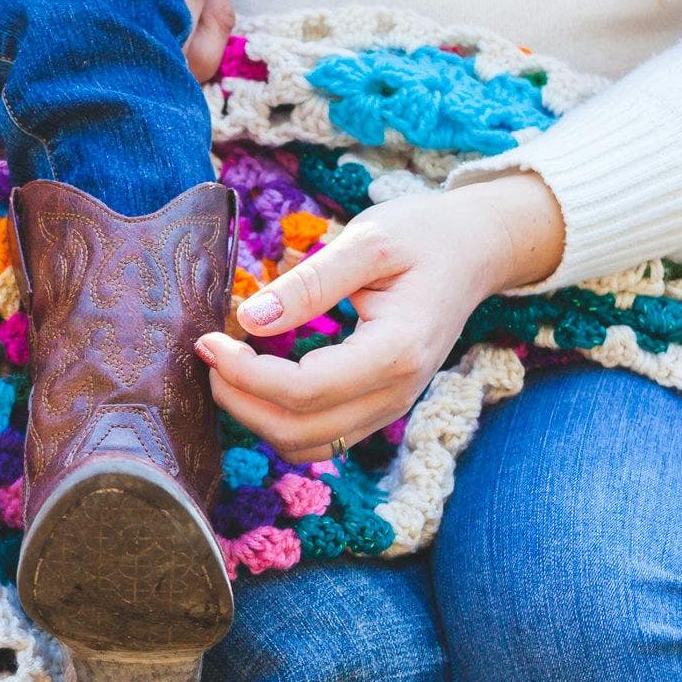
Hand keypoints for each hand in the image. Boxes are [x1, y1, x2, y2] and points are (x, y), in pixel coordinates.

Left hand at [196, 175, 565, 460]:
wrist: (474, 252)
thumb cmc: (424, 235)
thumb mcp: (368, 240)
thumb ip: (310, 282)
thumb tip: (249, 318)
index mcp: (396, 351)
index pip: (303, 390)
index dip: (244, 374)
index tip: (207, 339)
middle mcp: (396, 393)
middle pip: (297, 431)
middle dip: (239, 401)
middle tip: (208, 353)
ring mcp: (390, 407)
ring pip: (305, 446)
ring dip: (255, 417)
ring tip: (228, 365)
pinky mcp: (379, 408)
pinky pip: (319, 438)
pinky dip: (279, 419)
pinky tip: (259, 377)